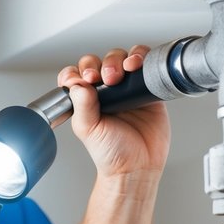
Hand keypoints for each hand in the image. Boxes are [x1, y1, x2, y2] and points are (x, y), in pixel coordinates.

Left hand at [58, 45, 170, 177]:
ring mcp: (126, 88)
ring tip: (123, 72)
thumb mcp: (88, 130)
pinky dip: (141, 58)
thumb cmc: (112, 153)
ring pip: (121, 59)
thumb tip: (78, 85)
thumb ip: (82, 107)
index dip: (79, 71)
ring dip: (119, 59)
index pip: (77, 73)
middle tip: (104, 78)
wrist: (138, 166)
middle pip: (100, 62)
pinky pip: (145, 65)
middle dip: (101, 65)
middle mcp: (105, 91)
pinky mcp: (147, 88)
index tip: (84, 79)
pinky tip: (137, 65)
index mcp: (86, 99)